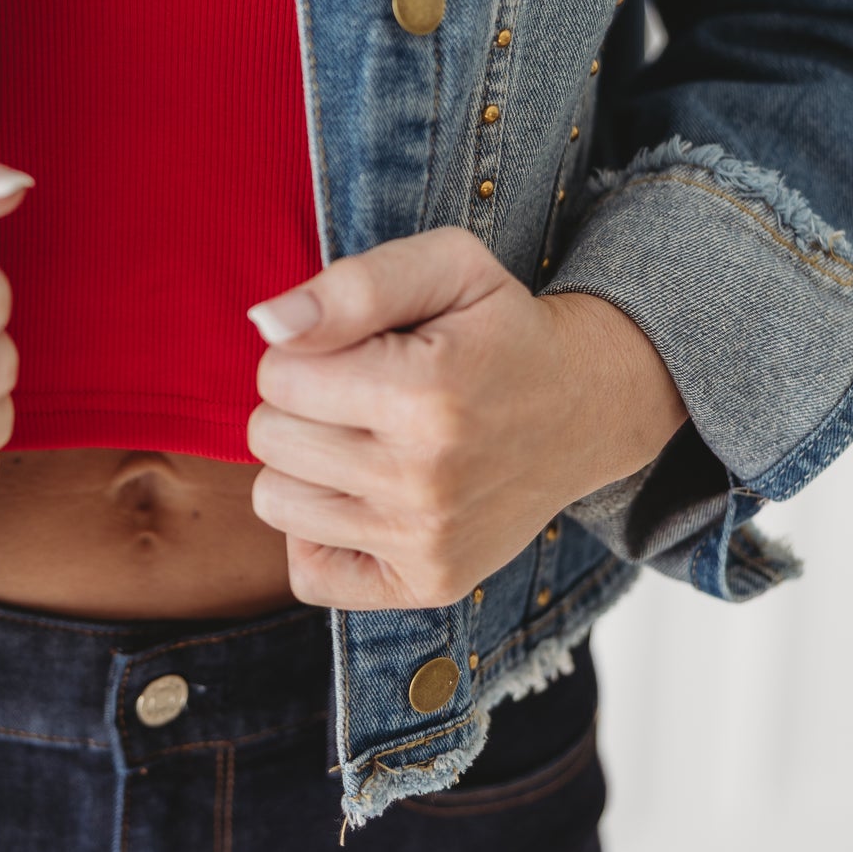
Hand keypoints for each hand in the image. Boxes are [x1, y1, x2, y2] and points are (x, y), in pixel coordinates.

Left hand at [245, 227, 687, 610]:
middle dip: (303, 404)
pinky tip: (366, 498)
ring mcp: (426, 543)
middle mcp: (425, 480)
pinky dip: (321, 536)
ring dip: (306, 466)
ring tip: (367, 440)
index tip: (360, 348)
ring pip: (275, 502)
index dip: (306, 350)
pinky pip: (310, 575)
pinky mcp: (428, 584)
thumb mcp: (447, 266)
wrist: (586, 408)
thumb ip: (354, 284)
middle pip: (269, 438)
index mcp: (425, 393)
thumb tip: (267, 324)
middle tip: (366, 393)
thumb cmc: (501, 327)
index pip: (277, 374)